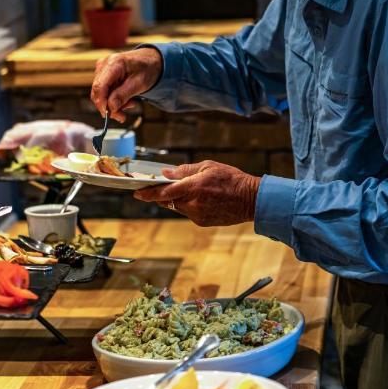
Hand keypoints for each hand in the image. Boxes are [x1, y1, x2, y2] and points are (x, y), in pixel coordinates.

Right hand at [90, 48, 162, 121]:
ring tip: (129, 103)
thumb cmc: (147, 69)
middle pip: (98, 91)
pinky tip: (125, 98)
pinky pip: (103, 91)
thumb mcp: (139, 84)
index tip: (108, 115)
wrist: (149, 60)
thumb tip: (110, 108)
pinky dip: (113, 98)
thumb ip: (123, 95)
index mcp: (114, 63)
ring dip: (113, 103)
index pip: (100, 86)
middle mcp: (104, 64)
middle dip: (109, 106)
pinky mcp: (103, 74)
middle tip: (122, 116)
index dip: (101, 103)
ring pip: (99, 94)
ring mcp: (102, 68)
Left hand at [134, 160, 260, 225]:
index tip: (136, 193)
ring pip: (178, 206)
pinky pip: (188, 212)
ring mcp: (197, 215)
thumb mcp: (208, 166)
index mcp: (193, 187)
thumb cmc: (231, 179)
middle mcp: (192, 203)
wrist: (251, 200)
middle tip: (159, 186)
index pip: (164, 192)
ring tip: (194, 190)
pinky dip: (189, 205)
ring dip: (178, 199)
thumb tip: (166, 173)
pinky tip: (203, 199)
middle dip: (163, 194)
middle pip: (168, 200)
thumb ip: (185, 170)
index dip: (148, 193)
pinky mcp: (201, 222)